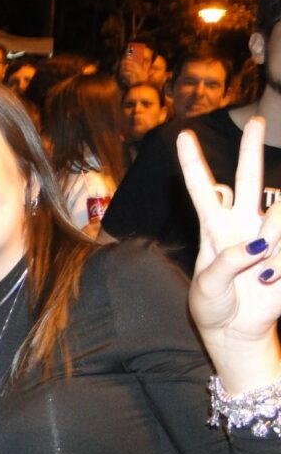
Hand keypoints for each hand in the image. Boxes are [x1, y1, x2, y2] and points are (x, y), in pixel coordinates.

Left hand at [177, 118, 280, 391]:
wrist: (236, 332)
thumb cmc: (213, 306)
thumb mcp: (207, 287)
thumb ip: (227, 262)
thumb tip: (258, 246)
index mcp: (212, 227)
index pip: (201, 188)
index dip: (192, 163)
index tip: (182, 135)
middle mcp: (241, 223)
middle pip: (247, 178)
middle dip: (253, 149)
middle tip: (259, 122)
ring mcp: (268, 235)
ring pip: (279, 213)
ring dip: (273, 240)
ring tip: (261, 274)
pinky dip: (280, 264)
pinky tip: (271, 280)